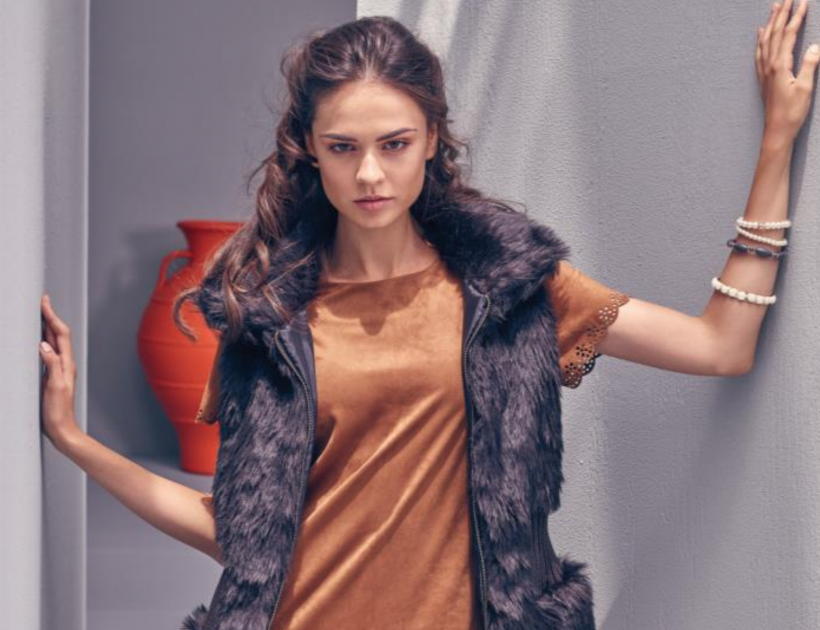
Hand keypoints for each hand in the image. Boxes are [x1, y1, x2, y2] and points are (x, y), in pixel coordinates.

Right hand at [40, 293, 80, 448]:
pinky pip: (48, 353)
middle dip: (50, 316)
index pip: (59, 334)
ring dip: (46, 327)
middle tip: (42, 301)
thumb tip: (43, 345)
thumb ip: (51, 366)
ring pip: (53, 343)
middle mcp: (64, 364)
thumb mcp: (54, 387)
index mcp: (66, 364)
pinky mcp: (52, 376)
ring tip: (39, 314)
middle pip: (57, 334)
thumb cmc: (58, 412)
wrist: (62, 430)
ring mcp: (59, 370)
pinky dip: (42, 342)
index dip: (52, 316)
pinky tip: (36, 340)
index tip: (44, 302)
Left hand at [756, 0, 819, 141]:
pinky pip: (759, 53)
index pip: (789, 35)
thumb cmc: (792, 112)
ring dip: (770, 23)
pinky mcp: (763, 78)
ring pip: (765, 41)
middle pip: (775, 34)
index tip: (803, 2)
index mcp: (780, 66)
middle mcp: (769, 66)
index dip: (796, 17)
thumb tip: (814, 46)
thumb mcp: (805, 88)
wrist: (776, 131)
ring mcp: (764, 72)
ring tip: (774, 8)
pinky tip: (760, 33)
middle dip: (781, 14)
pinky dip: (760, 40)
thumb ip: (809, 65)